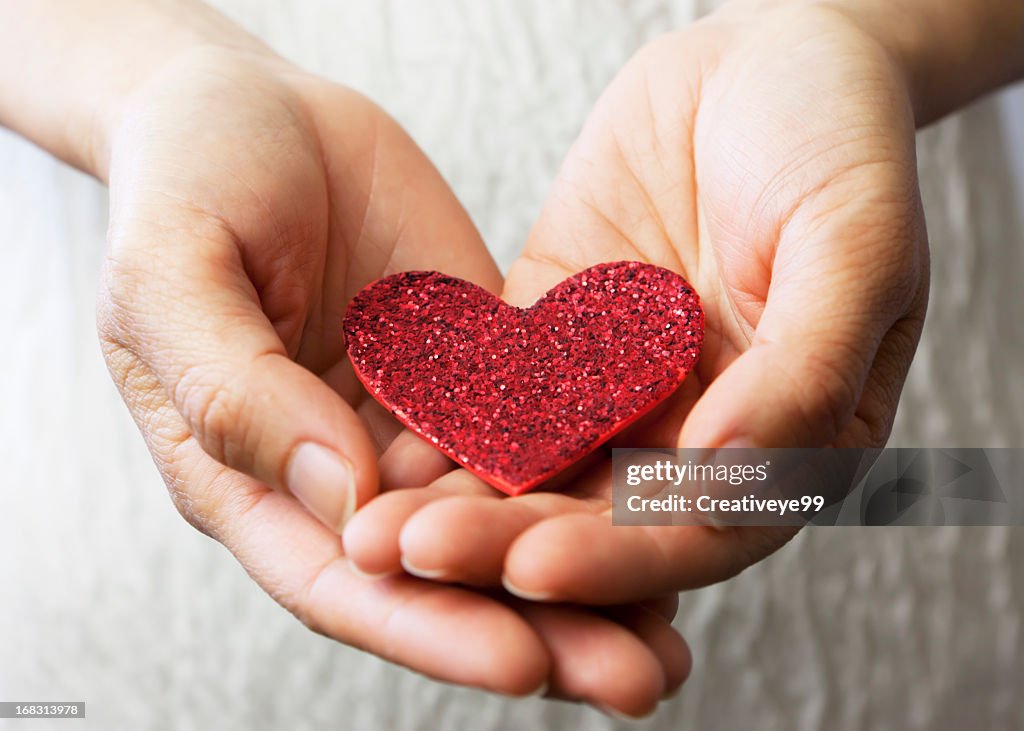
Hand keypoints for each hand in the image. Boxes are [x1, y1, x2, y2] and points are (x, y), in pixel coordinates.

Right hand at [96, 41, 689, 714]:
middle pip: (442, 575)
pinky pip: (540, 424)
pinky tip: (670, 505)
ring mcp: (419, 419)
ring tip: (672, 633)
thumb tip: (341, 493)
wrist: (252, 112)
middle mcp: (348, 468)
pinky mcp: (477, 366)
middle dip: (537, 631)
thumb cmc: (186, 185)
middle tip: (634, 680)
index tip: (519, 662)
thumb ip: (238, 391)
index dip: (427, 627)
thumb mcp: (173, 277)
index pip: (342, 581)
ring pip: (506, 516)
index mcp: (257, 477)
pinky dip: (597, 471)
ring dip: (588, 576)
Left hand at [344, 1, 928, 603]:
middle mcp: (693, 435)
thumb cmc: (838, 141)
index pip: (699, 532)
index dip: (621, 560)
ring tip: (373, 526)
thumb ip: (805, 366)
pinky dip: (443, 415)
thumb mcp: (856, 243)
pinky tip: (380, 436)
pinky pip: (495, 385)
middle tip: (414, 556)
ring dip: (458, 501)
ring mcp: (618, 389)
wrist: (763, 63)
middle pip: (598, 519)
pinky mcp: (555, 338)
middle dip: (508, 546)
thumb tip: (730, 473)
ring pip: (535, 468)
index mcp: (788, 444)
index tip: (535, 570)